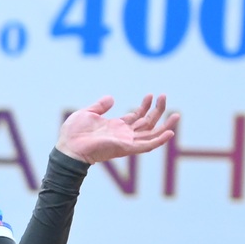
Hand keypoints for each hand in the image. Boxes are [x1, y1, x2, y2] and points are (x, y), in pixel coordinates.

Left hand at [56, 95, 179, 164]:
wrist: (68, 147)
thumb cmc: (73, 133)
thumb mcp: (87, 113)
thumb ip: (100, 106)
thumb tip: (111, 98)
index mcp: (116, 127)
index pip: (136, 117)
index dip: (145, 106)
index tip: (150, 95)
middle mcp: (123, 135)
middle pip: (147, 123)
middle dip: (157, 110)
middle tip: (164, 96)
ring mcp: (126, 142)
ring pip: (151, 135)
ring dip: (165, 125)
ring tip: (176, 114)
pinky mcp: (125, 149)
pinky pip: (146, 146)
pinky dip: (158, 141)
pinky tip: (170, 133)